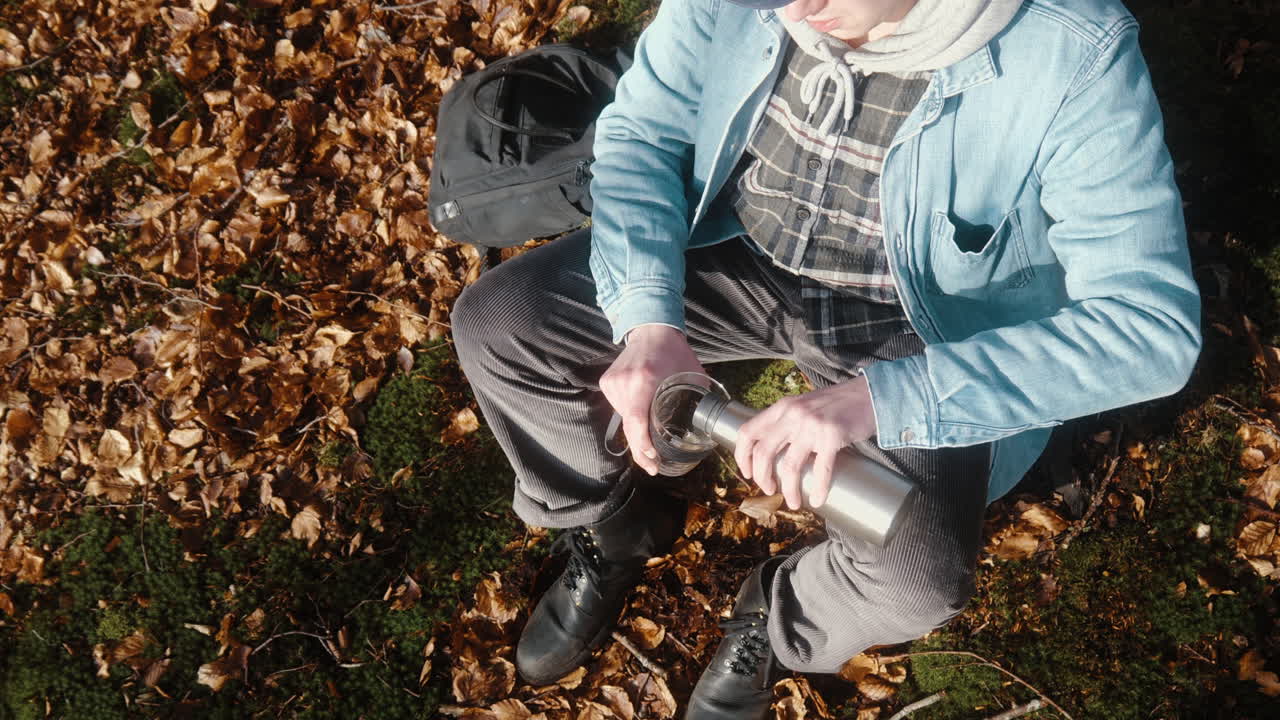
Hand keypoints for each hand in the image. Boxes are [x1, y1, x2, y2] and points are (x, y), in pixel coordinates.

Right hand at [599, 325, 705, 475]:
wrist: (651, 329)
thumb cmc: (675, 352)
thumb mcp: (693, 375)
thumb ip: (698, 400)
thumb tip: (709, 427)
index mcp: (645, 380)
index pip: (637, 420)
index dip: (643, 445)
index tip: (653, 459)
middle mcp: (624, 382)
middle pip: (629, 426)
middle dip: (640, 450)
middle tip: (653, 466)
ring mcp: (612, 382)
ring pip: (623, 419)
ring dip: (637, 431)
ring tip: (650, 438)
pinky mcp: (606, 382)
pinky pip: (618, 408)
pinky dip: (630, 416)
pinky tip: (642, 414)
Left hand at [733, 376, 875, 509]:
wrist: (868, 394)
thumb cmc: (836, 405)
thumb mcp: (803, 406)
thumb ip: (787, 422)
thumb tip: (772, 453)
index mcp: (781, 408)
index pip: (747, 432)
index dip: (742, 457)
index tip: (748, 473)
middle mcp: (792, 415)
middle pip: (763, 452)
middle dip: (762, 478)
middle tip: (770, 490)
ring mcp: (811, 425)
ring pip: (789, 466)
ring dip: (789, 490)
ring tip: (794, 502)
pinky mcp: (832, 435)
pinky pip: (821, 469)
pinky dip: (819, 489)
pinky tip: (819, 499)